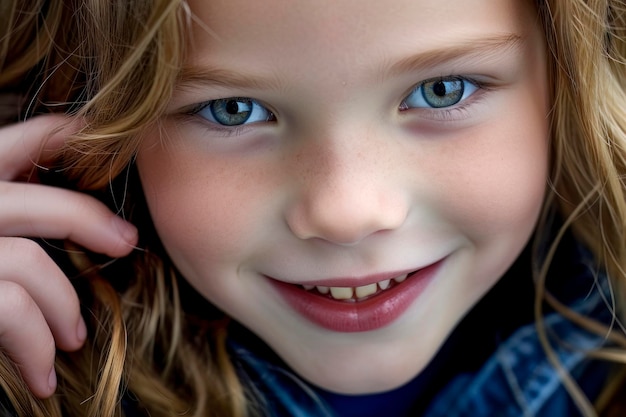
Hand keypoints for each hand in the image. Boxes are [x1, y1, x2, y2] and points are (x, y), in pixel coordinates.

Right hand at [0, 115, 137, 397]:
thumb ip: (6, 209)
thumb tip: (56, 209)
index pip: (15, 142)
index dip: (62, 133)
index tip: (96, 134)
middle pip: (38, 203)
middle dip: (90, 221)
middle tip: (126, 242)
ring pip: (28, 263)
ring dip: (63, 307)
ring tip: (74, 338)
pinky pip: (12, 310)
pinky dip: (36, 346)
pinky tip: (42, 374)